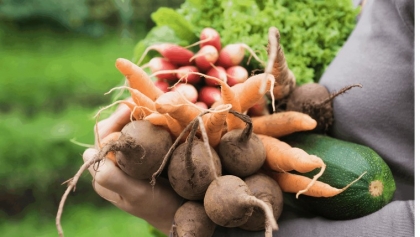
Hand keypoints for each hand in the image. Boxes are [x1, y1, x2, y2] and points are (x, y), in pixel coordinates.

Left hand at [84, 99, 183, 234]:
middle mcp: (112, 164)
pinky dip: (148, 124)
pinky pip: (142, 134)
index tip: (131, 110)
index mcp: (103, 172)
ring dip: (138, 117)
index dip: (114, 122)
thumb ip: (111, 178)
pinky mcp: (143, 156)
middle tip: (142, 104)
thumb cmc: (158, 206)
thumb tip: (87, 153)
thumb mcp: (135, 194)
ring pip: (127, 129)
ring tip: (151, 108)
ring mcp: (128, 159)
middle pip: (113, 130)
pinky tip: (159, 118)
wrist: (180, 213)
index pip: (101, 138)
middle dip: (126, 115)